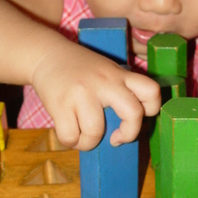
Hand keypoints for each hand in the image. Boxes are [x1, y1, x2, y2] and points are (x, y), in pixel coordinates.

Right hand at [32, 39, 160, 149]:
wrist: (46, 55)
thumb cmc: (79, 69)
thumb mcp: (106, 71)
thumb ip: (119, 91)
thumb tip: (124, 131)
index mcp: (119, 75)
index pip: (151, 91)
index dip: (152, 109)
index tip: (138, 118)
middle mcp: (105, 82)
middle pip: (133, 113)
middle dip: (128, 135)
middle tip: (116, 139)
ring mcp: (82, 93)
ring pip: (95, 132)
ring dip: (89, 143)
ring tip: (83, 136)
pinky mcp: (60, 103)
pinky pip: (71, 137)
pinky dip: (71, 141)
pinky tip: (69, 132)